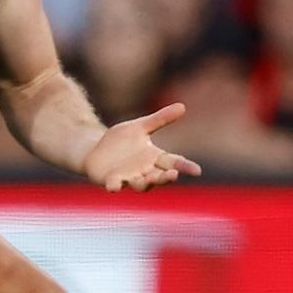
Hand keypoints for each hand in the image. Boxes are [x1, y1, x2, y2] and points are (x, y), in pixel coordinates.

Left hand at [84, 103, 202, 191]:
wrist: (95, 150)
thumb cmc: (121, 141)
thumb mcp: (140, 127)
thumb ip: (160, 119)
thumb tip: (183, 106)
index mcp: (154, 158)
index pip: (174, 163)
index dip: (185, 167)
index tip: (197, 171)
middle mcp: (144, 171)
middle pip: (159, 177)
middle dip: (166, 177)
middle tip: (173, 175)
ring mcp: (128, 178)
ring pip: (140, 185)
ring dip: (145, 183)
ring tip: (150, 179)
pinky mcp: (111, 181)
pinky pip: (114, 186)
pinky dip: (115, 186)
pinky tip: (114, 186)